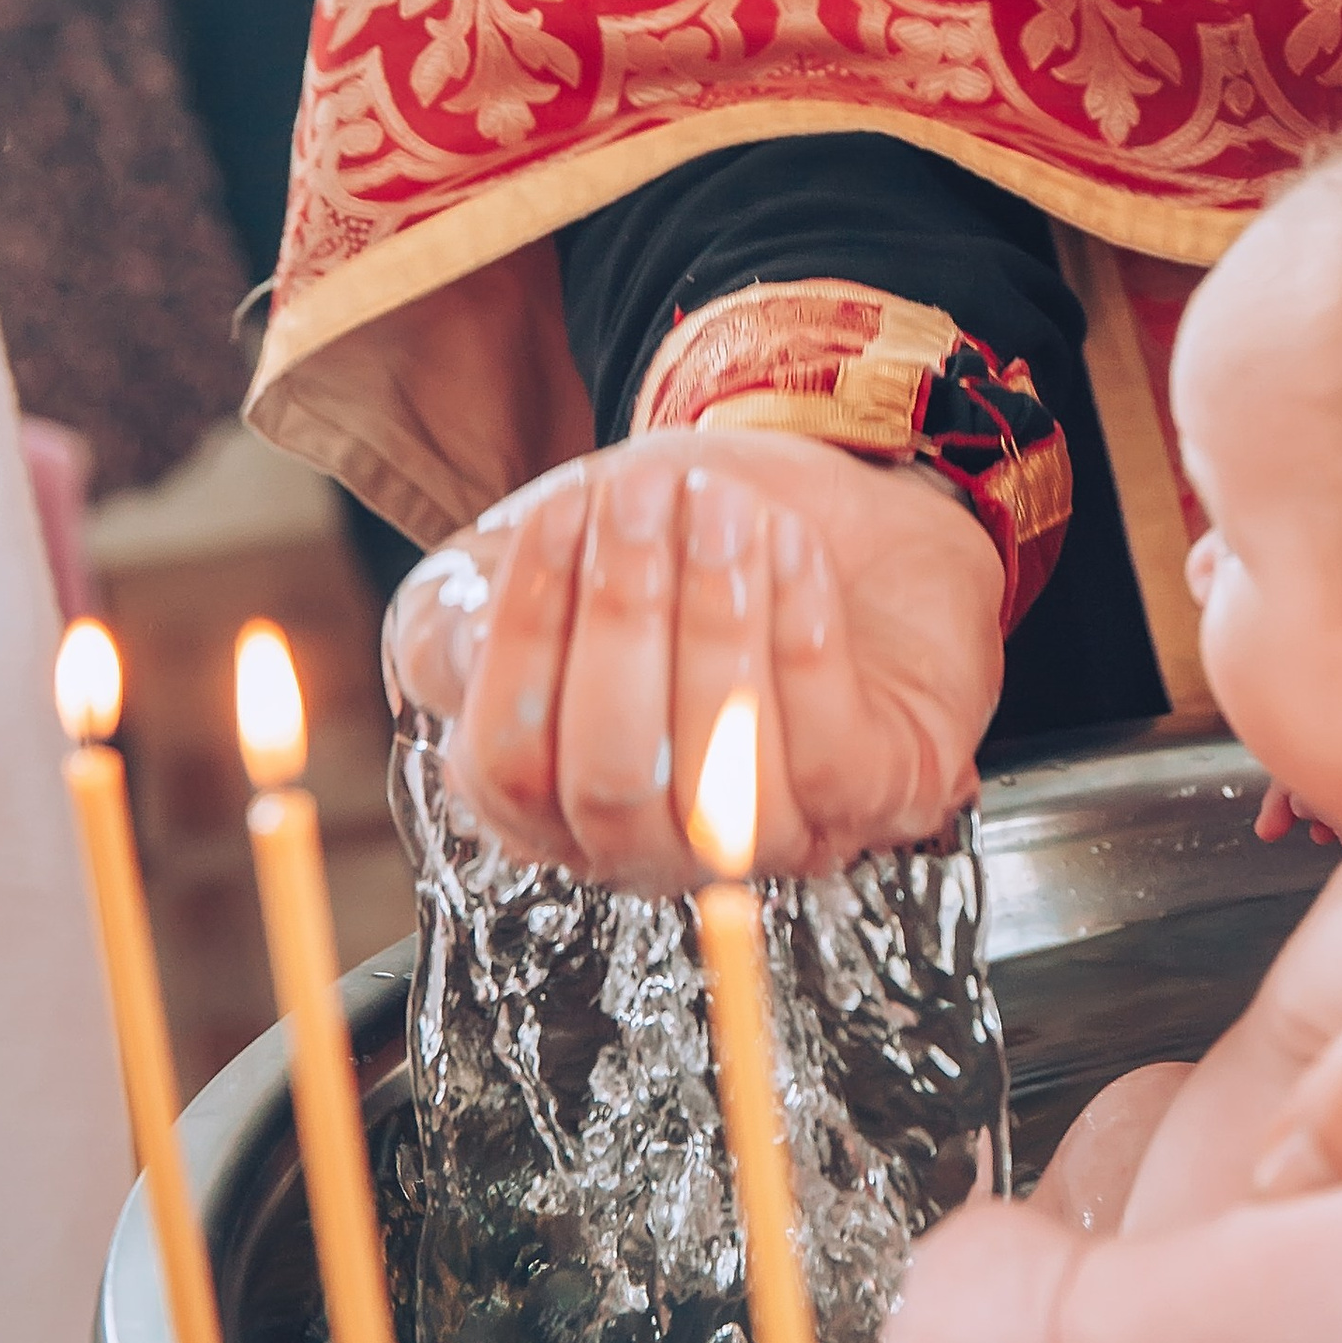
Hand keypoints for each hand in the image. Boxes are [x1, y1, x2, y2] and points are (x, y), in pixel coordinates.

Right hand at [386, 434, 1004, 889]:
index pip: (506, 765)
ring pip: (722, 775)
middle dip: (623, 622)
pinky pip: (826, 751)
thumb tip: (461, 648)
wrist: (858, 507)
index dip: (526, 640)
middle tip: (644, 497)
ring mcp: (774, 838)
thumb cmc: (692, 542)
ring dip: (716, 622)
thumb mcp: (563, 548)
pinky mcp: (880, 801)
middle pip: (610, 779)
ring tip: (720, 507)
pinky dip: (800, 635)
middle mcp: (658, 846)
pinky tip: (789, 547)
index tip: (559, 515)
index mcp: (556, 801)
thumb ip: (476, 602)